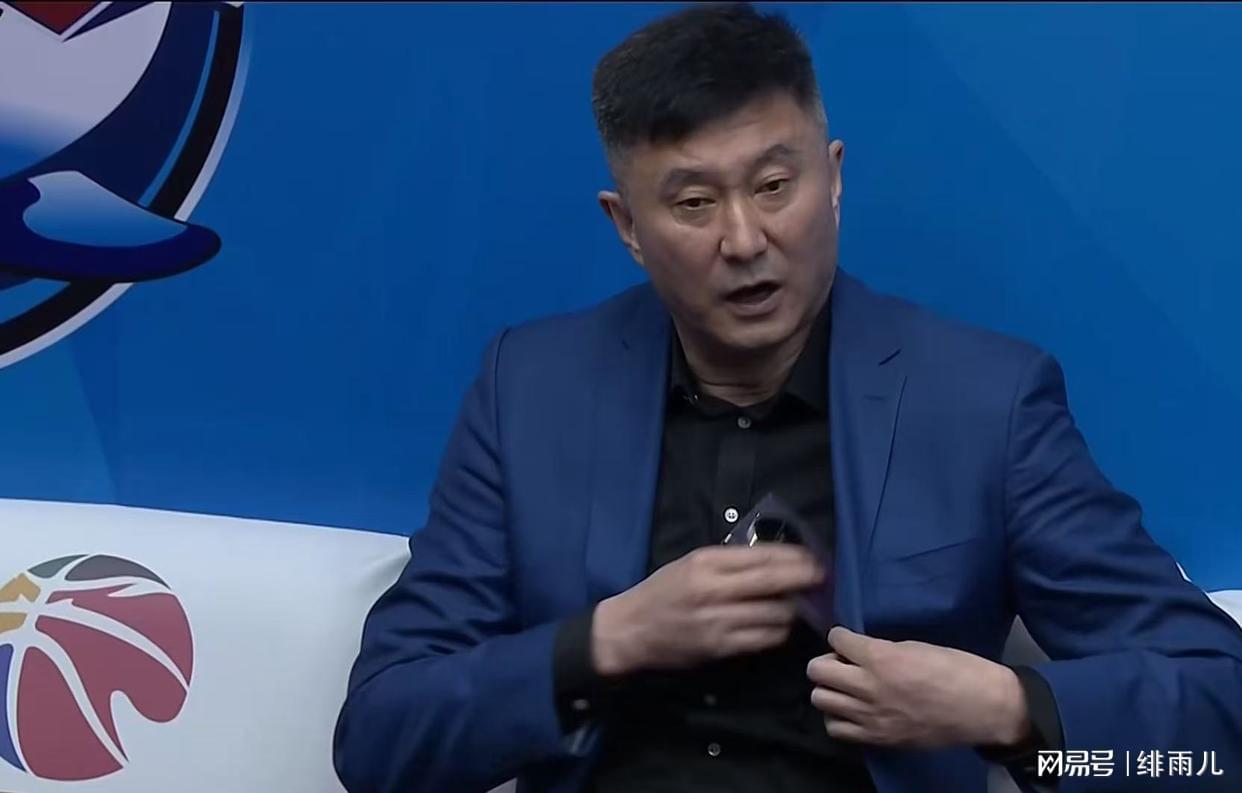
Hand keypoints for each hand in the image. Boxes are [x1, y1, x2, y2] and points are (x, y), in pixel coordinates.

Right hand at [591, 544, 824, 675]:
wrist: (631, 630)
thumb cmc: (662, 591)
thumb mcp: (690, 563)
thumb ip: (729, 561)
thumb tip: (774, 559)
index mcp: (706, 563)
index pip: (763, 556)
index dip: (795, 557)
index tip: (814, 557)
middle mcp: (714, 590)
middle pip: (775, 583)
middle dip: (805, 579)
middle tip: (823, 578)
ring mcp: (719, 621)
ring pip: (776, 614)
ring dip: (794, 608)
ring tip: (802, 603)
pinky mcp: (721, 647)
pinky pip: (765, 639)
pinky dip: (779, 630)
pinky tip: (780, 623)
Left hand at [806, 626, 1030, 748]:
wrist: (982, 707)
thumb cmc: (956, 669)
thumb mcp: (915, 647)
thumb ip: (882, 650)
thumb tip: (859, 651)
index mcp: (881, 658)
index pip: (836, 639)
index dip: (841, 636)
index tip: (848, 640)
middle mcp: (869, 687)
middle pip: (816, 671)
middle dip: (826, 662)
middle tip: (843, 663)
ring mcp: (870, 716)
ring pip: (820, 699)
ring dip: (830, 689)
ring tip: (846, 688)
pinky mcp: (877, 738)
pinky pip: (836, 728)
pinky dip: (838, 718)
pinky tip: (852, 711)